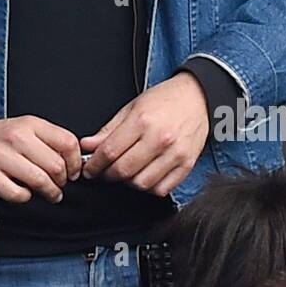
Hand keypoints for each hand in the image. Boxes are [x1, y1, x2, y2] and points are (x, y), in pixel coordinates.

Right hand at [0, 114, 81, 203]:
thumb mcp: (23, 128)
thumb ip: (47, 140)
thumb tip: (74, 162)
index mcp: (29, 124)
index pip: (67, 142)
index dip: (75, 162)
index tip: (73, 172)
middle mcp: (16, 137)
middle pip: (56, 165)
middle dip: (62, 182)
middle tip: (59, 185)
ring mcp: (0, 156)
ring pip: (40, 180)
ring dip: (50, 193)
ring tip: (50, 194)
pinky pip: (18, 194)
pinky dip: (26, 197)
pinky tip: (24, 192)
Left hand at [80, 74, 208, 195]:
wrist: (197, 97)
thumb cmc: (164, 100)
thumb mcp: (131, 108)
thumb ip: (108, 130)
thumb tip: (88, 145)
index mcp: (142, 121)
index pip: (110, 152)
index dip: (94, 164)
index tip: (89, 168)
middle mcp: (160, 139)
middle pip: (124, 170)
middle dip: (107, 175)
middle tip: (103, 172)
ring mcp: (175, 153)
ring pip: (142, 183)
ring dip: (128, 183)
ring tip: (125, 172)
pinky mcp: (187, 164)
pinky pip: (162, 189)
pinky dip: (149, 188)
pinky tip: (144, 176)